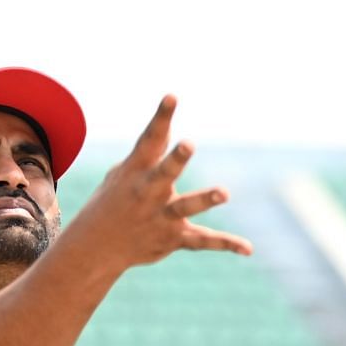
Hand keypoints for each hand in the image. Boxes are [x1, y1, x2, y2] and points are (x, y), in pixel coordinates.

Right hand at [88, 95, 251, 265]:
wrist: (97, 245)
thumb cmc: (115, 200)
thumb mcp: (125, 172)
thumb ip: (151, 152)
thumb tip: (169, 129)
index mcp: (136, 170)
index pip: (150, 140)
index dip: (161, 118)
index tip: (172, 96)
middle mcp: (148, 192)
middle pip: (164, 173)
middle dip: (176, 159)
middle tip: (188, 144)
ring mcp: (161, 216)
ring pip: (185, 207)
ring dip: (204, 199)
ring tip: (224, 192)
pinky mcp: (173, 238)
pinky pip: (202, 241)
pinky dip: (226, 244)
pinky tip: (248, 248)